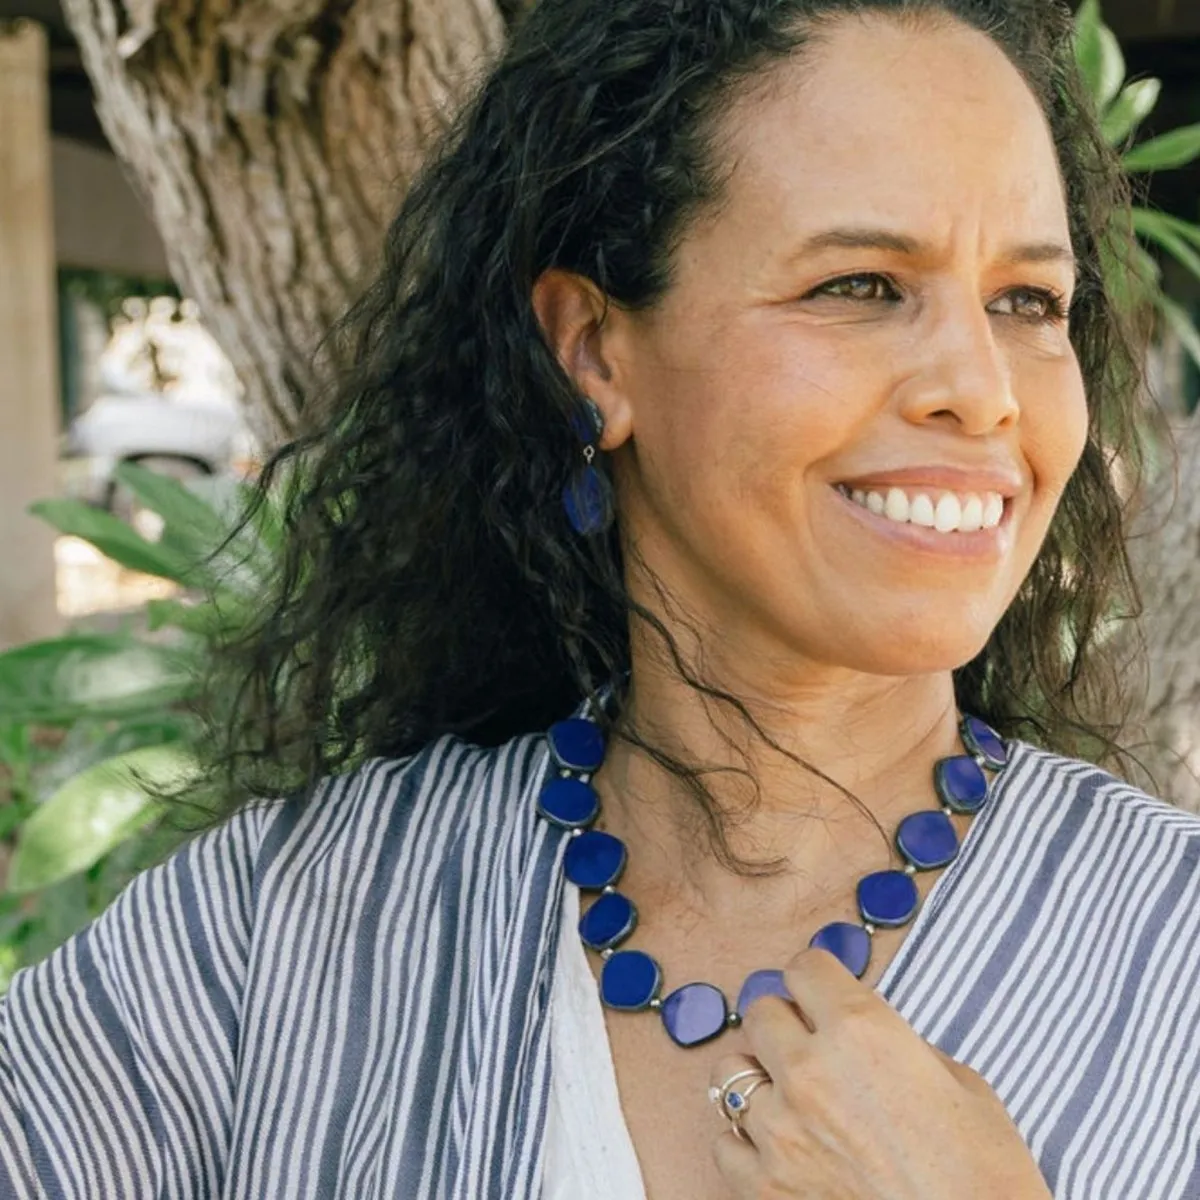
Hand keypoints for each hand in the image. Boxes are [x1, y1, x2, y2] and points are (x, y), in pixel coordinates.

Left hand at [710, 948, 1051, 1198]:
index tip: (824, 991)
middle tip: (811, 1044)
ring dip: (759, 1077)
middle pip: (761, 1011)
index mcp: (861, 1030)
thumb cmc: (984, 1173)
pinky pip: (725, 1142)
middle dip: (787, 1022)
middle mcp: (809, 1069)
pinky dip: (746, 1140)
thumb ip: (899, 1045)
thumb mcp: (959, 1083)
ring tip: (789, 1096)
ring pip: (731, 1071)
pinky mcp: (766, 1186)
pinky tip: (779, 1146)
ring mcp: (781, 1130)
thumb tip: (869, 1036)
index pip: (804, 966)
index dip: (818, 978)